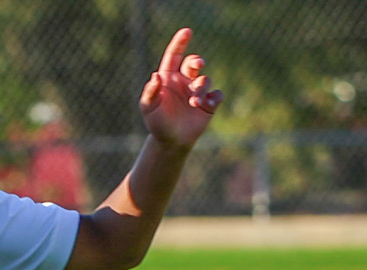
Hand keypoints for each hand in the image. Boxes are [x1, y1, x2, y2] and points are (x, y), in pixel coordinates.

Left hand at [142, 28, 222, 148]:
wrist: (171, 141)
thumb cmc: (157, 123)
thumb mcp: (148, 108)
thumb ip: (150, 92)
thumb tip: (155, 75)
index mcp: (168, 78)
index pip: (174, 56)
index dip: (180, 43)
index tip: (187, 31)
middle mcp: (184, 81)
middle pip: (193, 63)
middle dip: (197, 61)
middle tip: (197, 65)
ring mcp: (197, 91)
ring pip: (205, 79)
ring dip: (201, 89)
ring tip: (194, 102)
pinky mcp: (209, 103)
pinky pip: (217, 94)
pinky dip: (215, 98)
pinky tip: (208, 105)